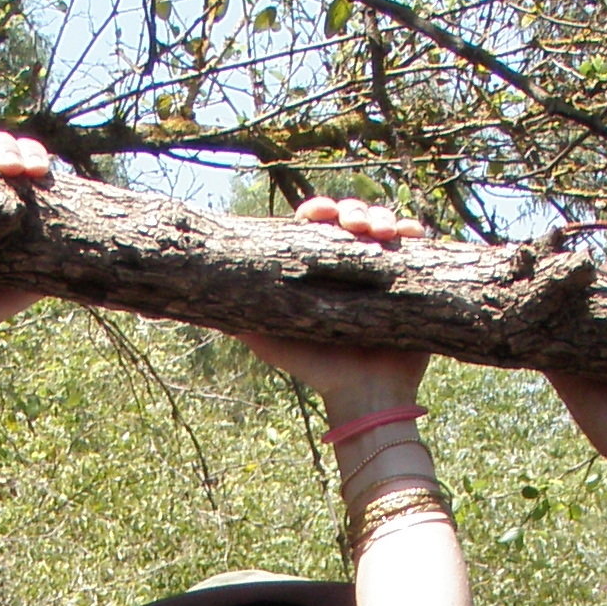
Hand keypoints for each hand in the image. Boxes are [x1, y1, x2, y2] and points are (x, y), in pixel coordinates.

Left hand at [236, 197, 431, 411]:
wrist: (364, 394)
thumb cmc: (317, 369)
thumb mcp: (270, 341)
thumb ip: (239, 320)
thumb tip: (191, 305)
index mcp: (320, 268)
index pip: (317, 225)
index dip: (317, 211)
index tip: (315, 214)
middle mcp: (351, 263)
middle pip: (352, 216)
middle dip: (353, 211)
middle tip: (354, 225)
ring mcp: (383, 269)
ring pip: (384, 224)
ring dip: (382, 217)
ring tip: (380, 232)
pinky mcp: (410, 280)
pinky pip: (416, 247)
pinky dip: (413, 232)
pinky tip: (407, 234)